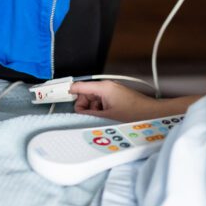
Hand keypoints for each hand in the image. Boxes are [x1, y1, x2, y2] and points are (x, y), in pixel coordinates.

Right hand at [70, 79, 200, 120]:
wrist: (152, 116)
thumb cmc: (134, 114)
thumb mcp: (106, 116)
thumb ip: (88, 114)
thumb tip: (76, 114)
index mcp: (103, 87)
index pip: (79, 86)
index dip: (67, 91)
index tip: (53, 94)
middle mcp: (106, 87)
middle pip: (84, 95)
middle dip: (83, 107)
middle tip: (89, 117)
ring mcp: (111, 93)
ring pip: (92, 101)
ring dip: (92, 111)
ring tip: (102, 119)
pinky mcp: (115, 99)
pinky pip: (100, 104)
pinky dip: (99, 111)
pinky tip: (106, 119)